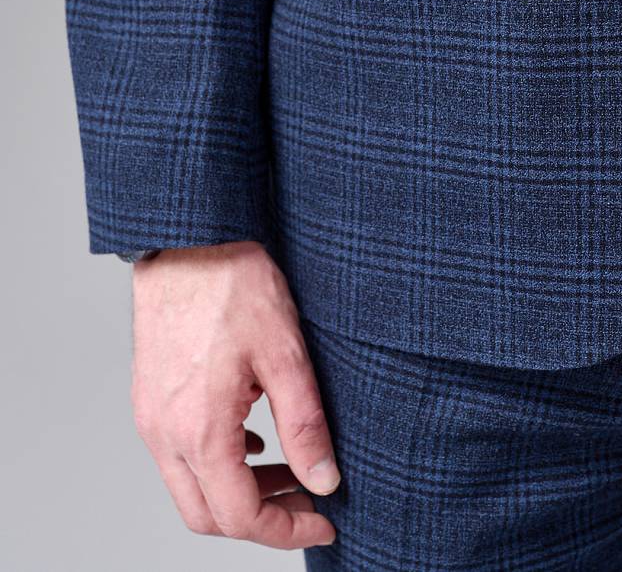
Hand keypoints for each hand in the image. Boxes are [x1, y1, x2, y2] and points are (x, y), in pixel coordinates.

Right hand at [130, 241, 338, 548]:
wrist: (188, 239)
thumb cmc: (234, 285)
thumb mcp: (285, 354)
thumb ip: (305, 425)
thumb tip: (323, 480)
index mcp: (199, 429)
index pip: (240, 516)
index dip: (286, 530)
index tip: (324, 520)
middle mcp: (164, 432)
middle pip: (207, 515)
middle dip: (262, 519)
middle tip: (308, 499)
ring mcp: (150, 415)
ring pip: (190, 487)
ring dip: (239, 492)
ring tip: (289, 468)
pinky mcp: (149, 395)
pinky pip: (177, 454)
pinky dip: (217, 464)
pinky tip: (253, 439)